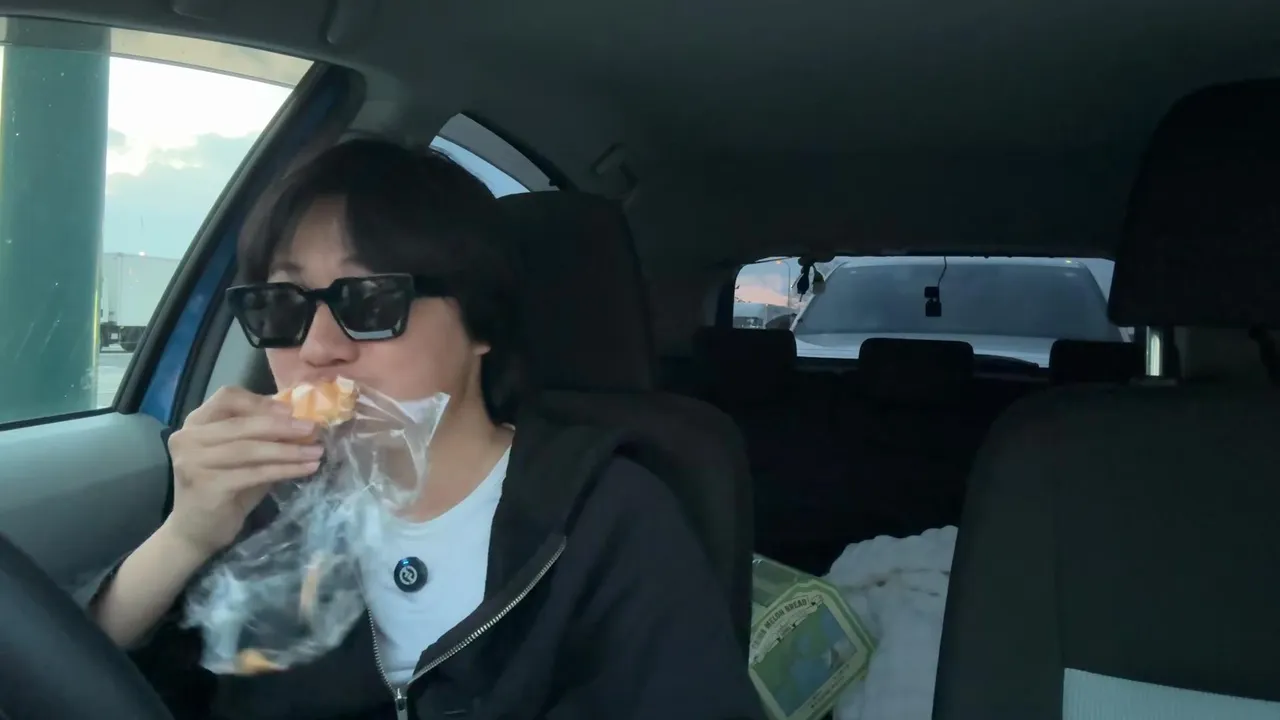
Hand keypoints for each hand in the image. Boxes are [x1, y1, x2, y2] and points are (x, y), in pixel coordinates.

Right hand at [164, 386, 322, 557]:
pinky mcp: (207, 486)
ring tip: (317, 451)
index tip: (290, 410)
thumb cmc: (225, 489)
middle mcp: (188, 438)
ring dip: (289, 450)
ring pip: (250, 449)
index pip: (227, 397)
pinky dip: (284, 469)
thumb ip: (261, 436)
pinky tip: (306, 469)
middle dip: (283, 426)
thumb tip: (301, 421)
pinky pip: (255, 473)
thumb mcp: (243, 455)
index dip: (260, 402)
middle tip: (313, 429)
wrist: (195, 531)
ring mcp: (193, 462)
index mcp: (196, 423)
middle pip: (242, 424)